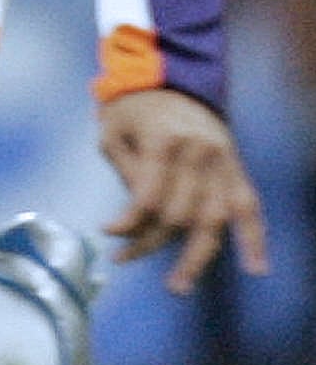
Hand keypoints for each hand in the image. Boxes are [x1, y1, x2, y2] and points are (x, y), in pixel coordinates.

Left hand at [99, 86, 266, 293]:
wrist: (172, 79)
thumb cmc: (133, 108)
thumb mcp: (112, 132)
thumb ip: (125, 173)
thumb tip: (133, 220)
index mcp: (165, 141)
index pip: (150, 198)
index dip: (128, 222)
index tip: (107, 233)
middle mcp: (201, 154)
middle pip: (179, 214)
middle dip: (149, 242)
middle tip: (122, 259)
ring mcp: (224, 163)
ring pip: (215, 220)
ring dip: (197, 257)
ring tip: (178, 285)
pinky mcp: (237, 169)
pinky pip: (251, 208)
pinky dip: (255, 239)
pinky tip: (256, 266)